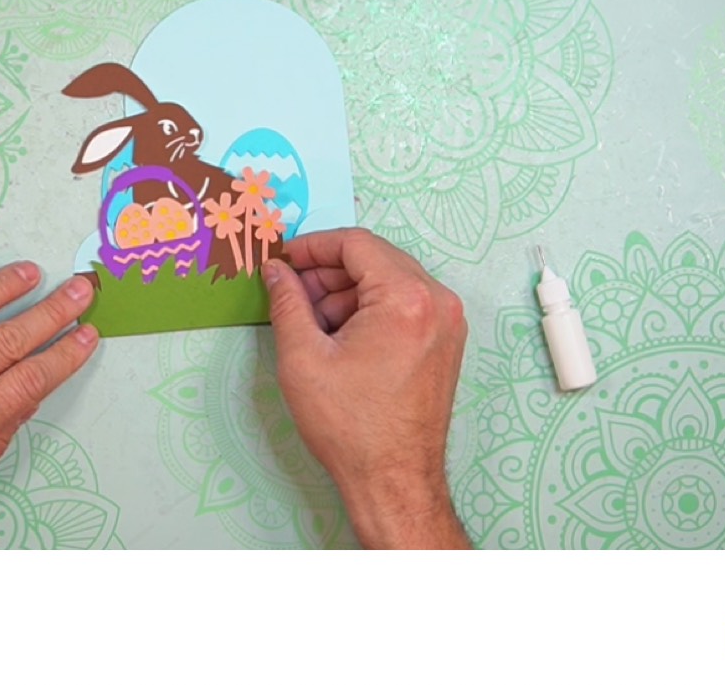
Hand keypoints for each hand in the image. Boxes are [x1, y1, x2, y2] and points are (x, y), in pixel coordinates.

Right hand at [264, 229, 469, 548]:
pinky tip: (340, 338)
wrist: (394, 479)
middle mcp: (438, 301)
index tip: (284, 261)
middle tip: (292, 294)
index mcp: (406, 298)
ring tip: (313, 325)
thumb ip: (287, 302)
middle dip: (328, 272)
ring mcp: (448, 322)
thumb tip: (276, 271)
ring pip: (389, 280)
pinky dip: (370, 309)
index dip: (312, 246)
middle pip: (375, 258)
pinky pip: (405, 304)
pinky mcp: (446, 342)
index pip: (355, 243)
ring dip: (347, 292)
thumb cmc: (351, 426)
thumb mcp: (303, 358)